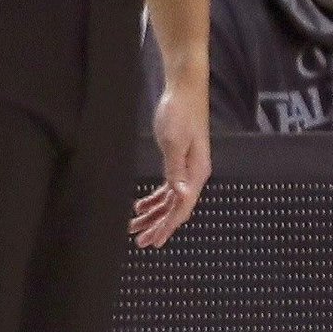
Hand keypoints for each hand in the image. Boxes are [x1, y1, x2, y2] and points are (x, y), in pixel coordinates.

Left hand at [132, 81, 209, 247]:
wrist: (183, 89)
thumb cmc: (178, 113)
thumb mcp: (173, 142)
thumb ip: (176, 171)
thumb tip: (182, 196)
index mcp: (196, 173)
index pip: (181, 208)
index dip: (167, 226)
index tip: (153, 241)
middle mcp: (194, 174)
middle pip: (176, 208)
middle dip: (158, 225)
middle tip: (141, 241)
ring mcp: (187, 167)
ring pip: (170, 199)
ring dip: (154, 214)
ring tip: (136, 227)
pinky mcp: (179, 159)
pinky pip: (168, 186)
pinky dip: (156, 198)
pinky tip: (142, 205)